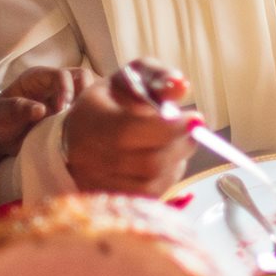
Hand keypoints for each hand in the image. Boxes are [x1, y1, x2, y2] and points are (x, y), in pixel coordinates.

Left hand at [0, 67, 91, 174]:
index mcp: (39, 78)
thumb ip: (18, 109)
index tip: (61, 110)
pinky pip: (87, 111)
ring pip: (89, 94)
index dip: (66, 90)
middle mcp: (55, 85)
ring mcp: (65, 99)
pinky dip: (89, 120)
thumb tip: (41, 110)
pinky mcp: (70, 114)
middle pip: (83, 78)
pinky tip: (82, 133)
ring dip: (89, 108)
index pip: (63, 75)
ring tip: (80, 126)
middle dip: (84, 96)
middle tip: (76, 118)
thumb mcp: (1, 113)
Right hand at [61, 58, 197, 194]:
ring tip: (176, 144)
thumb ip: (159, 76)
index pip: (131, 129)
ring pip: (152, 182)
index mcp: (92, 119)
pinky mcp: (110, 199)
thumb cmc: (113, 102)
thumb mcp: (133, 77)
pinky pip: (148, 197)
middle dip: (180, 145)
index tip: (195, 118)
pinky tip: (166, 162)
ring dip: (176, 162)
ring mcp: (98, 183)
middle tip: (192, 131)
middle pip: (148, 162)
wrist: (81, 133)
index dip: (170, 127)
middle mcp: (89, 156)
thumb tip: (181, 87)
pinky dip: (166, 178)